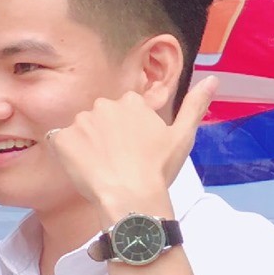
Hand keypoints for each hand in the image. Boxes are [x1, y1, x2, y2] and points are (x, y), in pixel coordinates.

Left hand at [46, 75, 216, 218]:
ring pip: (80, 130)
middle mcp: (104, 105)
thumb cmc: (158, 169)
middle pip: (100, 118)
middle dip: (105, 135)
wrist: (131, 195)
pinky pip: (59, 142)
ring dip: (86, 145)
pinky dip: (67, 154)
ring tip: (101, 167)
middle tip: (117, 160)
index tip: (133, 149)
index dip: (127, 130)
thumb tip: (213, 79)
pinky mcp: (62, 139)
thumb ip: (195, 105)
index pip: (123, 109)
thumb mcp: (183, 136)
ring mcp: (81, 122)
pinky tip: (82, 169)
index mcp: (131, 102)